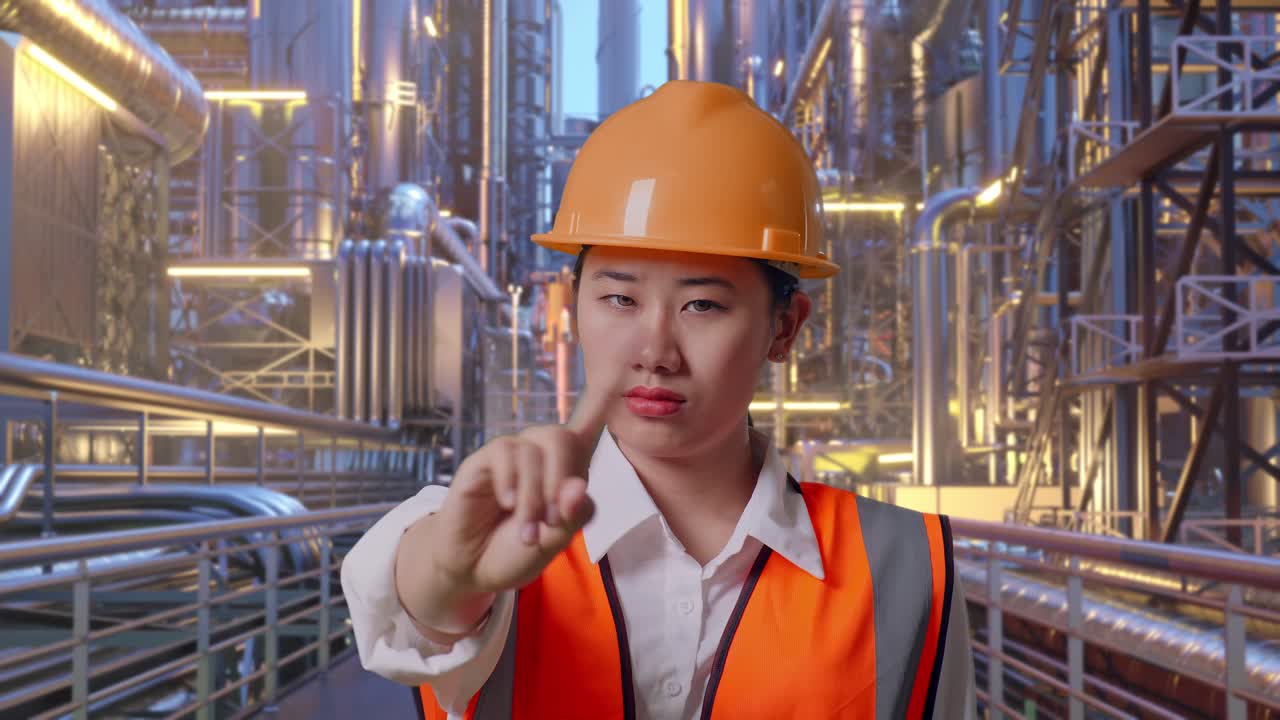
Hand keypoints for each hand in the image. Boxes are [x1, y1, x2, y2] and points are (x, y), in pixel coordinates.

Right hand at [427, 381, 612, 594]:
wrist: (473, 569)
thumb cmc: (517, 550)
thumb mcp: (554, 542)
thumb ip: (572, 516)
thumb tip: (578, 486)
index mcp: (566, 470)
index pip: (587, 428)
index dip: (599, 403)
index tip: (612, 376)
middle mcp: (540, 455)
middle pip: (561, 436)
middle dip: (561, 480)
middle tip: (551, 521)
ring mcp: (511, 456)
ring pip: (533, 450)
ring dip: (534, 496)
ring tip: (526, 530)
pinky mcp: (483, 461)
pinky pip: (504, 452)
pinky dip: (511, 481)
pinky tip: (507, 504)